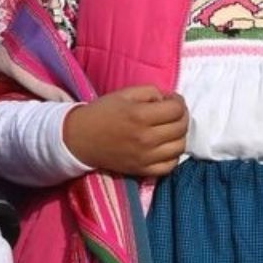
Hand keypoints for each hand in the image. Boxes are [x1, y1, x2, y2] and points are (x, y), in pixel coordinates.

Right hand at [63, 86, 188, 177]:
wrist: (80, 138)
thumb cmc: (103, 112)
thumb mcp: (125, 93)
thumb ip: (151, 92)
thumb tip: (169, 100)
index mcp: (140, 116)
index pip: (176, 109)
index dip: (178, 101)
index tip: (170, 99)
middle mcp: (146, 138)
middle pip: (181, 127)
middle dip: (181, 116)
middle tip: (172, 112)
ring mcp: (145, 157)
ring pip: (179, 147)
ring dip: (179, 135)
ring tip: (169, 129)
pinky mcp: (142, 170)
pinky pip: (170, 166)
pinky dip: (173, 155)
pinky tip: (165, 146)